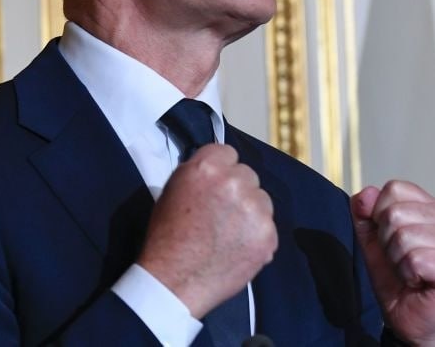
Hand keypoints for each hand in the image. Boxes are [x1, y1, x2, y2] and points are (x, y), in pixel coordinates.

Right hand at [138, 144, 276, 317]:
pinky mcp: (268, 235)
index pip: (228, 153)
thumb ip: (199, 173)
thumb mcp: (173, 190)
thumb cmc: (166, 238)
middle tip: (222, 213)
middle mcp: (235, 182)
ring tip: (229, 234)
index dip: (222, 170)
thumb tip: (218, 169)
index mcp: (207, 167)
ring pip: (262, 200)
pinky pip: (268, 227)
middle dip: (238, 191)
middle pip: (248, 175)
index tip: (216, 186)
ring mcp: (255, 209)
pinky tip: (238, 249)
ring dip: (251, 212)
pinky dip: (257, 237)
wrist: (173, 282)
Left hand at [351, 181, 434, 346]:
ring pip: (403, 236)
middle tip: (399, 260)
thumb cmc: (397, 280)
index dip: (379, 215)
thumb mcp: (372, 242)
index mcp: (431, 208)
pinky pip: (415, 259)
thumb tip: (365, 194)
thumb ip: (364, 215)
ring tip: (409, 272)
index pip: (394, 189)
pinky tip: (419, 281)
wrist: (410, 319)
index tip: (388, 240)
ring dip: (397, 260)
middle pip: (395, 212)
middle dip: (386, 242)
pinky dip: (408, 274)